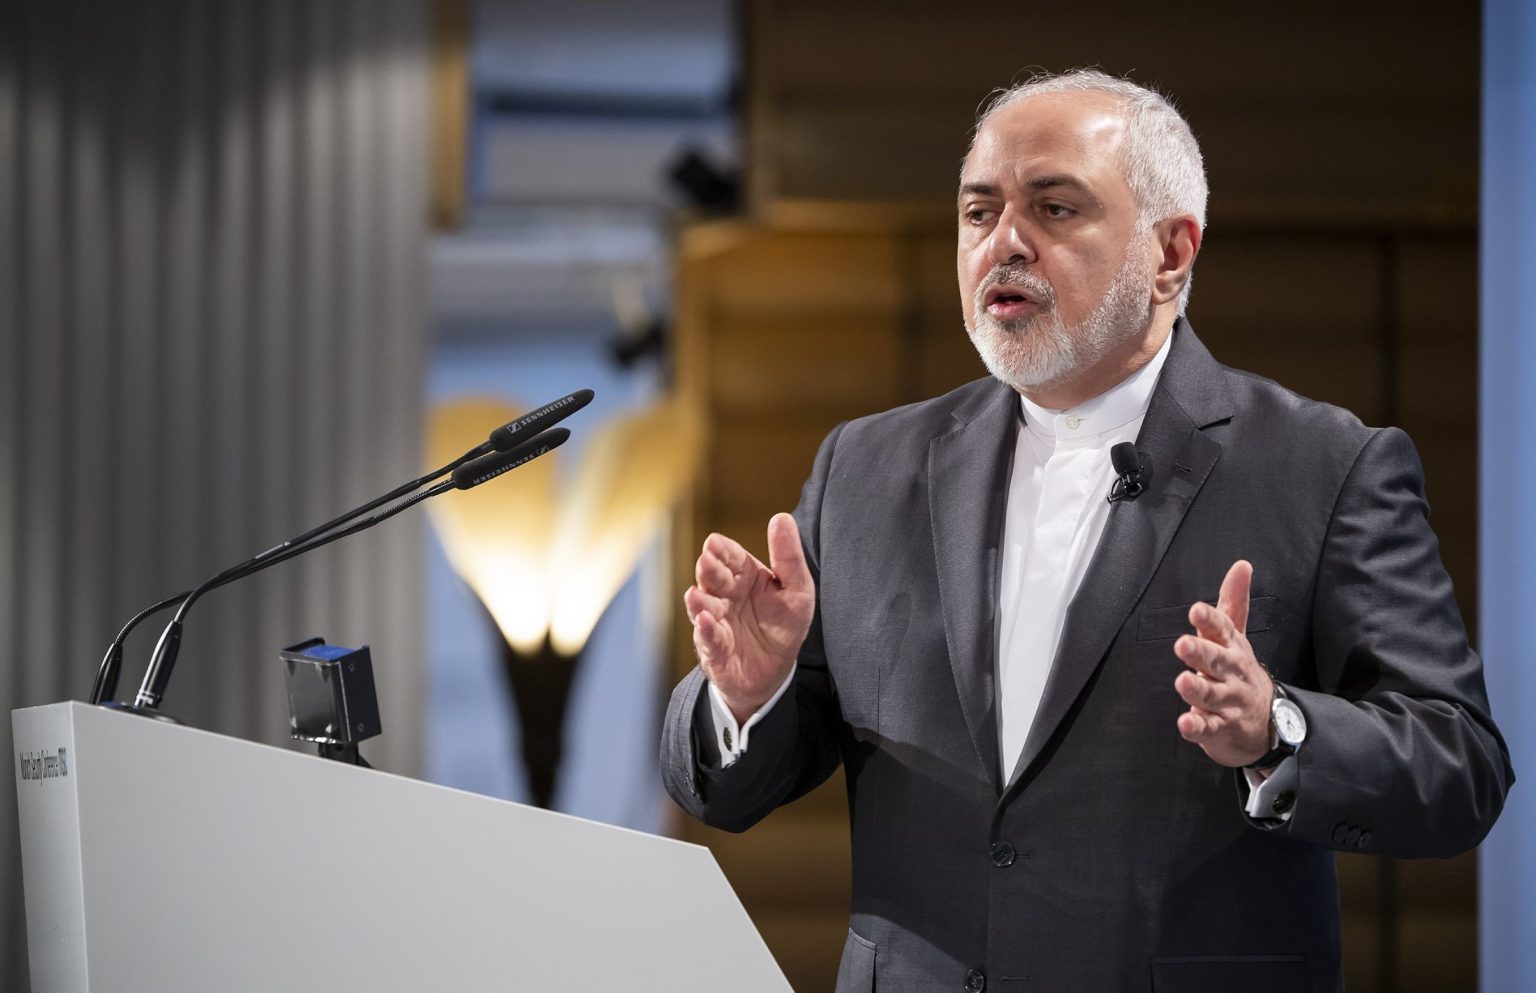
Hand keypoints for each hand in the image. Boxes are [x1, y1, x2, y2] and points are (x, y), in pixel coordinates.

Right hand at [683, 513, 815, 724]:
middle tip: (706, 562)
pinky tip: (705, 622)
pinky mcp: (715, 650)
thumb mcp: (797, 589)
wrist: (774, 670)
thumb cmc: (783, 624)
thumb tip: (781, 517)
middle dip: (708, 570)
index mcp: (744, 576)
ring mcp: (717, 621)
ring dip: (699, 601)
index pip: (730, 556)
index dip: (721, 550)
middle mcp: (725, 595)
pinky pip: (708, 639)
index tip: (714, 543)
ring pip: (703, 607)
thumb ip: (788, 556)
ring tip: (697, 595)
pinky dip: (705, 631)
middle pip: (713, 578)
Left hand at [1172, 559, 1273, 766]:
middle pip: (1216, 661)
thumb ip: (1233, 603)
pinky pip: (1209, 729)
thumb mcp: (1237, 636)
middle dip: (1201, 652)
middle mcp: (1231, 673)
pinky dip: (1197, 728)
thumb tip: (1242, 565)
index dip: (1210, 620)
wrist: (1270, 723)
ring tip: (1182, 681)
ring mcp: (1228, 702)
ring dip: (1197, 689)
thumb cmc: (1240, 671)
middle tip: (1183, 644)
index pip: (1223, 630)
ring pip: (1211, 695)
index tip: (1196, 609)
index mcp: (1232, 648)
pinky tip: (1185, 724)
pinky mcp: (1221, 729)